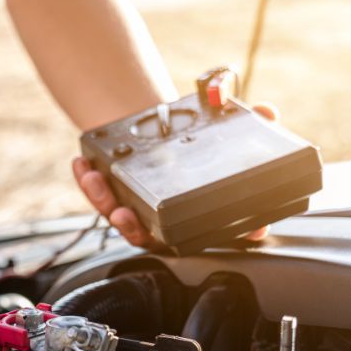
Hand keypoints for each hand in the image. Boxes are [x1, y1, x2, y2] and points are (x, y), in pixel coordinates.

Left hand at [74, 103, 278, 247]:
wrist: (158, 131)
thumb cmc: (191, 141)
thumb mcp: (217, 130)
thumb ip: (242, 123)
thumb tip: (267, 112)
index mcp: (202, 214)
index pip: (221, 231)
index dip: (227, 235)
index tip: (217, 228)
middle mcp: (171, 221)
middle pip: (155, 237)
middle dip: (136, 228)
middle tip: (126, 215)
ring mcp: (141, 214)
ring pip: (122, 222)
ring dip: (106, 205)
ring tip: (98, 183)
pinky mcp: (115, 200)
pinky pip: (100, 199)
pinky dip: (89, 183)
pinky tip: (83, 165)